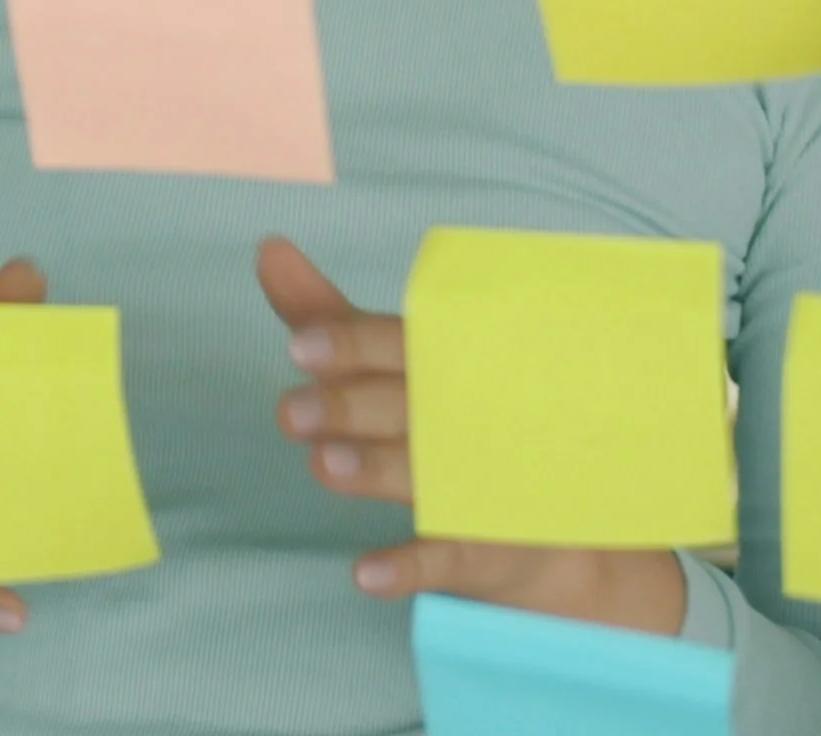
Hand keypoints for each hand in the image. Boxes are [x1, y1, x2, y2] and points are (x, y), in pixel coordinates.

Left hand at [259, 238, 689, 634]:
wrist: (551, 522)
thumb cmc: (449, 416)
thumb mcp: (386, 362)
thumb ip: (324, 315)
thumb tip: (268, 247)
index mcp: (445, 365)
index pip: (400, 345)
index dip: (352, 343)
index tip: (301, 345)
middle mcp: (463, 418)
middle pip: (405, 407)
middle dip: (350, 407)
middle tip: (293, 412)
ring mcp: (478, 484)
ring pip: (425, 476)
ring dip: (377, 471)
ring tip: (325, 466)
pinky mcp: (485, 548)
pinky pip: (446, 559)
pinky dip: (409, 567)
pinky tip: (366, 574)